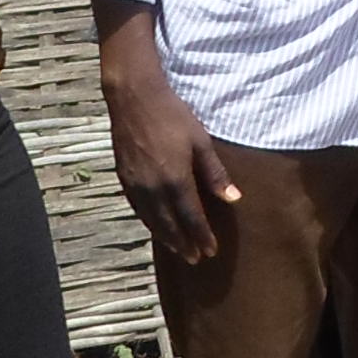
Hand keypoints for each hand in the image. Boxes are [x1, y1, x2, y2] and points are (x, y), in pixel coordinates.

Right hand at [101, 49, 242, 263]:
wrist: (134, 98)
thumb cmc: (173, 115)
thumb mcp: (200, 142)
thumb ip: (215, 173)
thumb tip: (233, 199)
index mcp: (175, 180)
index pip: (191, 218)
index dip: (202, 236)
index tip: (211, 251)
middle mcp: (153, 188)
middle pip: (170, 225)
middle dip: (184, 244)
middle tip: (196, 258)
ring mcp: (135, 184)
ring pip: (151, 220)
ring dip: (166, 238)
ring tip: (178, 249)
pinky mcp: (124, 178)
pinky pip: (137, 209)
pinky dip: (149, 222)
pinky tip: (155, 226)